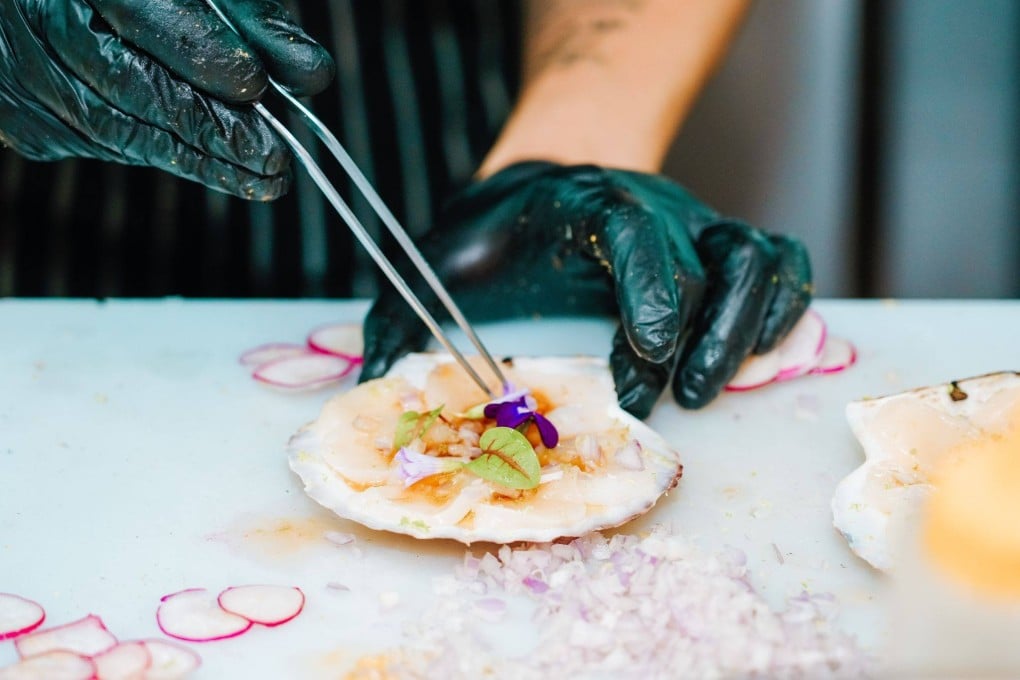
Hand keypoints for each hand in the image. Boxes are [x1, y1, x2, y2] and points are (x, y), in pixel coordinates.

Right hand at [0, 0, 333, 198]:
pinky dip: (165, 154)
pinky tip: (211, 163)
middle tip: (273, 159)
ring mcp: (27, 77)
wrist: (46, 13)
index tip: (257, 85)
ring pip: (121, 130)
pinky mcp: (29, 122)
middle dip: (214, 129)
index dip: (204, 53)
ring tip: (262, 176)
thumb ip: (250, 20)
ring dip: (200, 159)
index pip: (144, 11)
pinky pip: (105, 145)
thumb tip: (312, 72)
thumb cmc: (142, 0)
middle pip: (136, 86)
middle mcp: (41, 20)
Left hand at [361, 162, 811, 416]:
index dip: (649, 291)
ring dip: (750, 328)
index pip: (633, 232)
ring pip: (758, 259)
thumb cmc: (496, 231)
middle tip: (681, 398)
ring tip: (712, 388)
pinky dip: (784, 308)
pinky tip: (756, 355)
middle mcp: (653, 209)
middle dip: (705, 337)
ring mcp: (694, 226)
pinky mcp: (720, 248)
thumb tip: (375, 382)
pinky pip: (780, 265)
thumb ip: (405, 312)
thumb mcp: (441, 257)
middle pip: (711, 258)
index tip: (647, 355)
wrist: (546, 186)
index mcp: (583, 204)